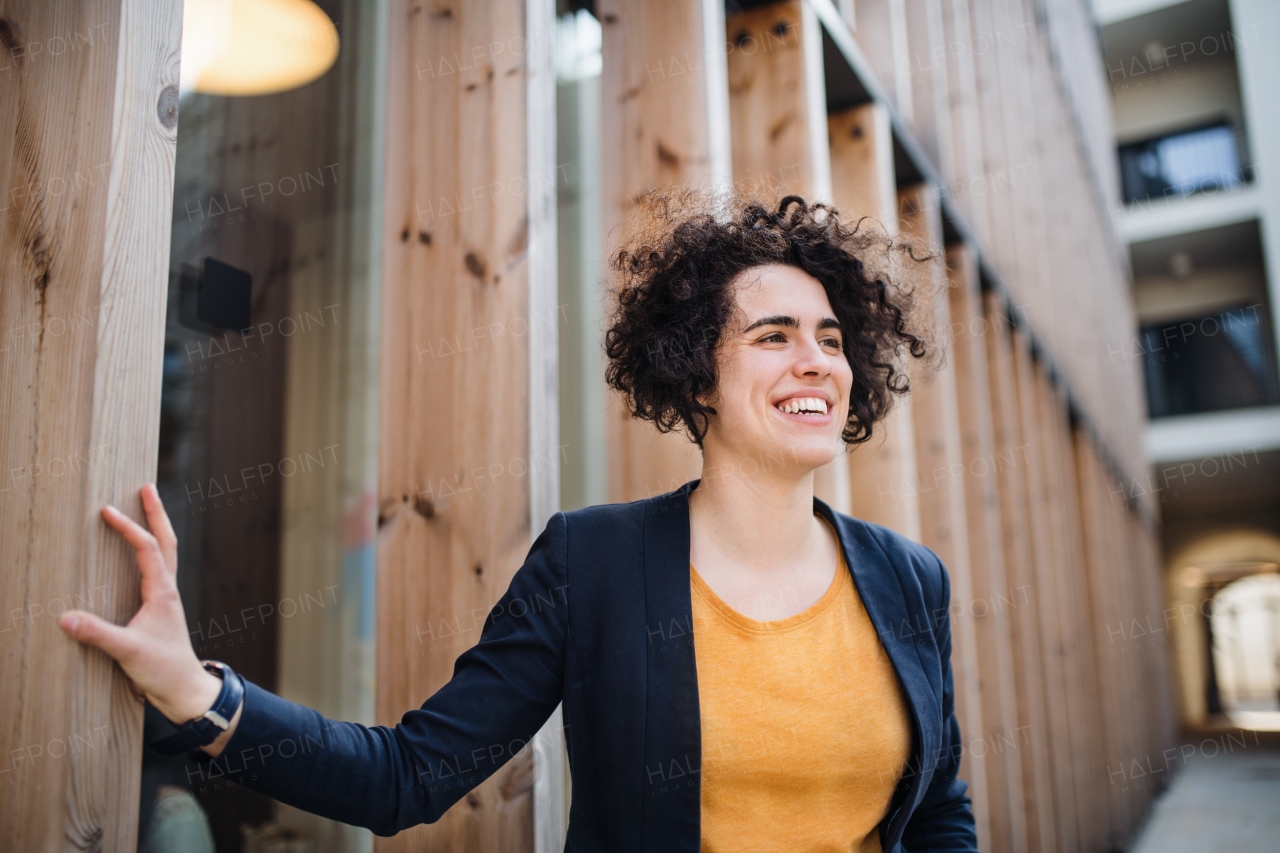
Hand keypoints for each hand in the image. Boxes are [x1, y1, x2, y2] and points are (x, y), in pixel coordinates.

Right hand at [59, 483, 240, 755]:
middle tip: (146, 487)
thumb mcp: (127, 652)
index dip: (128, 527)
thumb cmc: (161, 669)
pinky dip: (149, 551)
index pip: (146, 549)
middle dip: (156, 513)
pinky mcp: (160, 608)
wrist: (183, 689)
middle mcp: (167, 589)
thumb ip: (97, 635)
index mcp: (162, 592)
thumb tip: (65, 618)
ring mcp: (166, 598)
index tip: (107, 510)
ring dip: (156, 528)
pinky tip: (138, 552)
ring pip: (165, 553)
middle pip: (166, 541)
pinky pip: (156, 569)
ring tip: (145, 507)